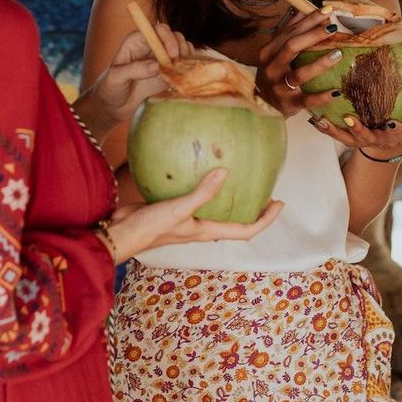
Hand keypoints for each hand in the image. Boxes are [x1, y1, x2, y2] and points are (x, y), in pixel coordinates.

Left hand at [78, 22, 190, 136]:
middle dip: (180, 47)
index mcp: (137, 41)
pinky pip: (184, 63)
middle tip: (179, 63)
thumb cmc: (110, 88)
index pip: (157, 30)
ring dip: (186, 56)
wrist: (114, 106)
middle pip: (173, 36)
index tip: (172, 54)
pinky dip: (188, 67)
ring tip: (181, 70)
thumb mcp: (116, 77)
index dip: (167, 38)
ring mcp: (161, 58)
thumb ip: (134, 70)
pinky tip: (184, 76)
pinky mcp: (168, 72)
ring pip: (182, 47)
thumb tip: (156, 66)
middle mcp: (151, 46)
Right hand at [106, 169, 283, 262]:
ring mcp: (188, 219)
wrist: (121, 232)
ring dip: (231, 199)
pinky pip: (197, 197)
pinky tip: (201, 169)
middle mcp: (201, 227)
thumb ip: (202, 192)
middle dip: (253, 209)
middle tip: (265, 190)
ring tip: (240, 178)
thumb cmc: (151, 227)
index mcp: (207, 231)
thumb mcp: (179, 209)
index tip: (279, 203)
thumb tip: (226, 172)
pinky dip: (205, 186)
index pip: (246, 230)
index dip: (266, 220)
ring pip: (217, 210)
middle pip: (236, 222)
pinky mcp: (174, 208)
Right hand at [256, 10, 346, 116]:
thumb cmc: (273, 75)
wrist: (263, 106)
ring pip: (300, 74)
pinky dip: (322, 96)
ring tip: (338, 54)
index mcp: (268, 53)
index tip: (327, 11)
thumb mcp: (274, 54)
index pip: (289, 32)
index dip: (308, 21)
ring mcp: (279, 87)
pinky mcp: (289, 104)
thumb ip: (287, 34)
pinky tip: (336, 91)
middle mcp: (271, 68)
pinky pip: (307, 100)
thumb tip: (300, 11)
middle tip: (333, 27)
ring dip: (320, 64)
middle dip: (313, 35)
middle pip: (291, 47)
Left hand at [307, 56, 401, 153]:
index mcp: (397, 132)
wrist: (389, 139)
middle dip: (358, 131)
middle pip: (367, 138)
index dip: (394, 129)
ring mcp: (361, 141)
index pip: (397, 132)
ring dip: (333, 131)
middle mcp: (378, 139)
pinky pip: (334, 134)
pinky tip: (312, 117)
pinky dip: (324, 127)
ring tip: (320, 119)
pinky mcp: (348, 138)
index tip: (392, 122)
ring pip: (346, 139)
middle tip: (348, 118)